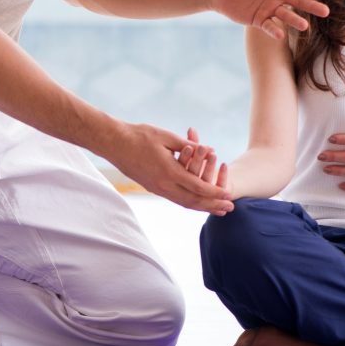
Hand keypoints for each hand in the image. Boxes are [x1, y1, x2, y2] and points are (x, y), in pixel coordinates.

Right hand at [105, 122, 233, 214]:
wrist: (114, 143)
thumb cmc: (140, 136)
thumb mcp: (167, 137)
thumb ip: (189, 145)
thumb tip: (210, 149)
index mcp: (169, 172)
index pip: (198, 187)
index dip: (215, 193)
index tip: (229, 196)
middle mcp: (163, 185)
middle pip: (193, 202)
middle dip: (212, 206)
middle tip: (229, 209)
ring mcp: (156, 189)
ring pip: (183, 203)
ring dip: (201, 207)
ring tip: (216, 210)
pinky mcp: (152, 188)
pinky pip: (174, 199)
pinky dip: (189, 202)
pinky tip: (196, 202)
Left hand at [211, 0, 328, 40]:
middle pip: (298, 1)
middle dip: (311, 6)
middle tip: (325, 12)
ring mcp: (268, 8)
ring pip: (286, 15)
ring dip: (295, 20)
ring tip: (305, 26)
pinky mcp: (258, 20)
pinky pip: (268, 26)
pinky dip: (274, 30)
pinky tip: (280, 35)